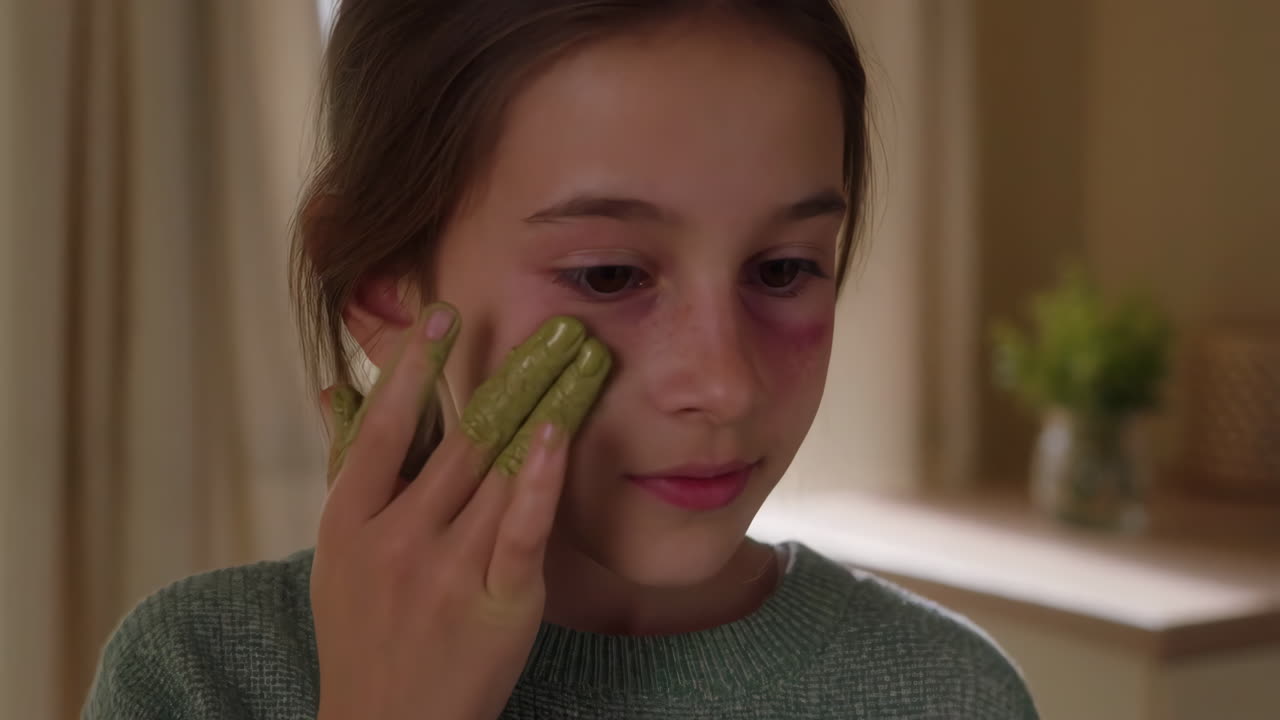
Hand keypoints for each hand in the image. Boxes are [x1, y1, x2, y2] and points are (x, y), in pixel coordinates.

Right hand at [311, 305, 610, 719]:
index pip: (386, 426)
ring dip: (546, 406)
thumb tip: (336, 391)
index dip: (413, 366)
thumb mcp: (337, 552)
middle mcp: (397, 538)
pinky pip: (522, 527)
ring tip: (583, 357)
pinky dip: (542, 477)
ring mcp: (447, 570)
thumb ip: (348, 466)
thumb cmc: (363, 632)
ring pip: (500, 470)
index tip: (444, 313)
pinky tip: (558, 429)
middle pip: (461, 438)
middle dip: (511, 372)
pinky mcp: (496, 600)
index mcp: (351, 520)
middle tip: (556, 323)